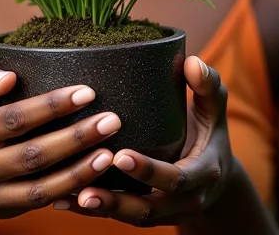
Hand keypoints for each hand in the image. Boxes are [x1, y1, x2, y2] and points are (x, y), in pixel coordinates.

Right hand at [0, 63, 121, 218]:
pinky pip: (40, 204)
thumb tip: (8, 78)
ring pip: (41, 188)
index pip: (15, 119)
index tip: (88, 92)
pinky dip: (69, 192)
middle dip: (76, 138)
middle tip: (112, 120)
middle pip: (33, 155)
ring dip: (80, 171)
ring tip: (110, 152)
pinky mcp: (1, 210)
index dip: (52, 106)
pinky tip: (94, 176)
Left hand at [52, 56, 231, 226]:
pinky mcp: (146, 214)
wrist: (216, 178)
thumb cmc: (210, 131)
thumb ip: (207, 85)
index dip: (149, 171)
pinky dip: (91, 212)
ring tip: (69, 196)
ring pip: (131, 217)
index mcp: (202, 174)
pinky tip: (62, 200)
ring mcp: (164, 212)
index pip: (176, 178)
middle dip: (118, 200)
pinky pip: (118, 217)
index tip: (120, 156)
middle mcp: (184, 200)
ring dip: (101, 209)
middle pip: (150, 209)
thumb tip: (192, 62)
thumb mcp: (214, 109)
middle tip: (86, 186)